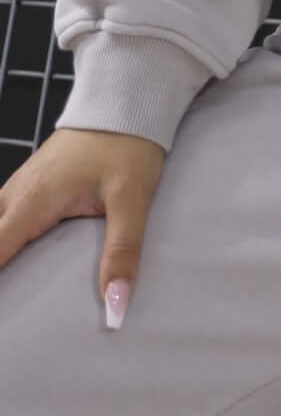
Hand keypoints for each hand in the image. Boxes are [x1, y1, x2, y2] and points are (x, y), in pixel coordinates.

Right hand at [0, 126, 166, 326]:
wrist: (127, 101)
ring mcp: (19, 186)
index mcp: (33, 202)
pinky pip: (1, 218)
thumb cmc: (128, 145)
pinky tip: (12, 260)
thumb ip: (122, 251)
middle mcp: (16, 194)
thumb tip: (115, 306)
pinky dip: (1, 240)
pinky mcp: (29, 185)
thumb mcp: (132, 199)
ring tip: (11, 293)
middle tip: (7, 314)